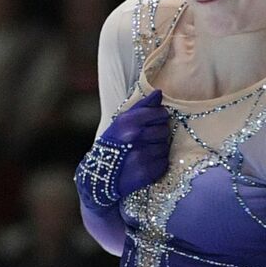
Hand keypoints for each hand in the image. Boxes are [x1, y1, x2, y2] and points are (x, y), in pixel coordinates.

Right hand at [75, 90, 169, 209]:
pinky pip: (164, 161)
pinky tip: (145, 162)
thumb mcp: (122, 121)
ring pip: (165, 146)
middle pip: (164, 130)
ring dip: (158, 148)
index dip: (160, 117)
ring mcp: (142, 155)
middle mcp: (136, 136)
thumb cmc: (113, 143)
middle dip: (158, 134)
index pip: (161, 113)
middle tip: (146, 139)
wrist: (100, 174)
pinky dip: (158, 162)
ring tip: (144, 151)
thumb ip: (142, 106)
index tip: (154, 122)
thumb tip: (159, 92)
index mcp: (128, 121)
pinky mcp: (148, 171)